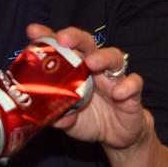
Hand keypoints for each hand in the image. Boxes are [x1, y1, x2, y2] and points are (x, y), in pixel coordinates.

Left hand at [30, 23, 152, 153]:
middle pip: (87, 44)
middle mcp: (95, 68)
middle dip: (75, 37)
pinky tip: (118, 93)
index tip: (33, 31)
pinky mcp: (132, 92)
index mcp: (76, 70)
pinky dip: (127, 86)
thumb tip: (48, 117)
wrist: (118, 135)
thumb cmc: (91, 118)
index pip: (62, 48)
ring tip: (92, 62)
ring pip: (114, 57)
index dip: (48, 37)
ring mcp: (114, 78)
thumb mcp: (69, 120)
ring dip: (102, 57)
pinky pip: (134, 83)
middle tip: (63, 39)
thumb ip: (59, 116)